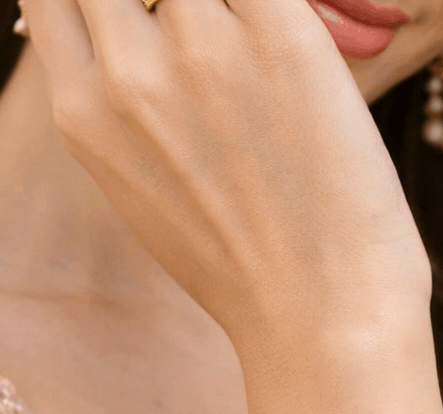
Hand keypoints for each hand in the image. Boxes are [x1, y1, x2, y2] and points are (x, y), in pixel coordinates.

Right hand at [22, 0, 432, 356]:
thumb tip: (139, 52)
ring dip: (226, 11)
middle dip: (159, 0)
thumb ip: (130, 117)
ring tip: (260, 58)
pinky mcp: (284, 38)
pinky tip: (288, 41)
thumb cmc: (253, 276)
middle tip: (211, 34)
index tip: (140, 13)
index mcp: (86, 116)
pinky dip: (271, 5)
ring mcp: (202, 48)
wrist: (326, 322)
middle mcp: (129, 73)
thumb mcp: (152, 200)